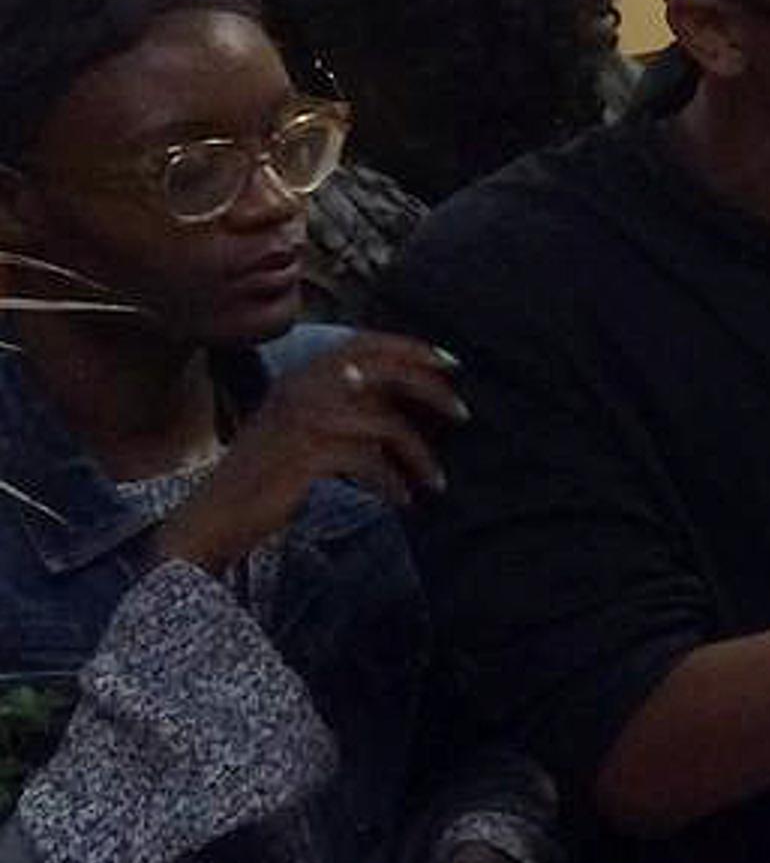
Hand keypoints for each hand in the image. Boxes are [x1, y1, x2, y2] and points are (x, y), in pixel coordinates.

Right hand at [154, 335, 465, 570]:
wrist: (214, 518)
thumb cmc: (266, 477)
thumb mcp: (302, 430)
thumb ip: (344, 407)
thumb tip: (405, 397)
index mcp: (299, 378)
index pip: (362, 344)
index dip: (410, 348)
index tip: (451, 362)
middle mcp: (299, 389)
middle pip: (381, 372)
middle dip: (430, 389)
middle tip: (463, 413)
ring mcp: (301, 420)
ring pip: (384, 424)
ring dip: (418, 456)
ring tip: (434, 482)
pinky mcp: (305, 455)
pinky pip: (370, 460)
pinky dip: (393, 482)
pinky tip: (403, 500)